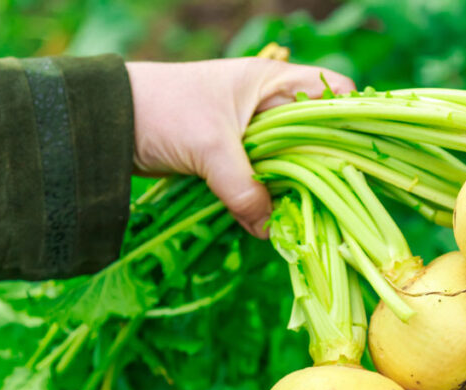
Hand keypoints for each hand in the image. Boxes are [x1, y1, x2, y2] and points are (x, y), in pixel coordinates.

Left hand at [126, 58, 355, 237]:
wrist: (106, 124)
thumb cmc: (163, 112)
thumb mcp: (209, 149)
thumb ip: (245, 189)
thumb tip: (271, 230)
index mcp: (272, 82)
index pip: (333, 92)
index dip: (351, 120)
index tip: (359, 158)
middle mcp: (268, 105)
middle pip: (317, 137)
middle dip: (324, 168)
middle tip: (334, 200)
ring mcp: (251, 134)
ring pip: (290, 164)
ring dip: (293, 190)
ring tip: (306, 216)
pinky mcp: (232, 159)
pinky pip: (264, 181)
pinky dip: (268, 199)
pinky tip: (274, 220)